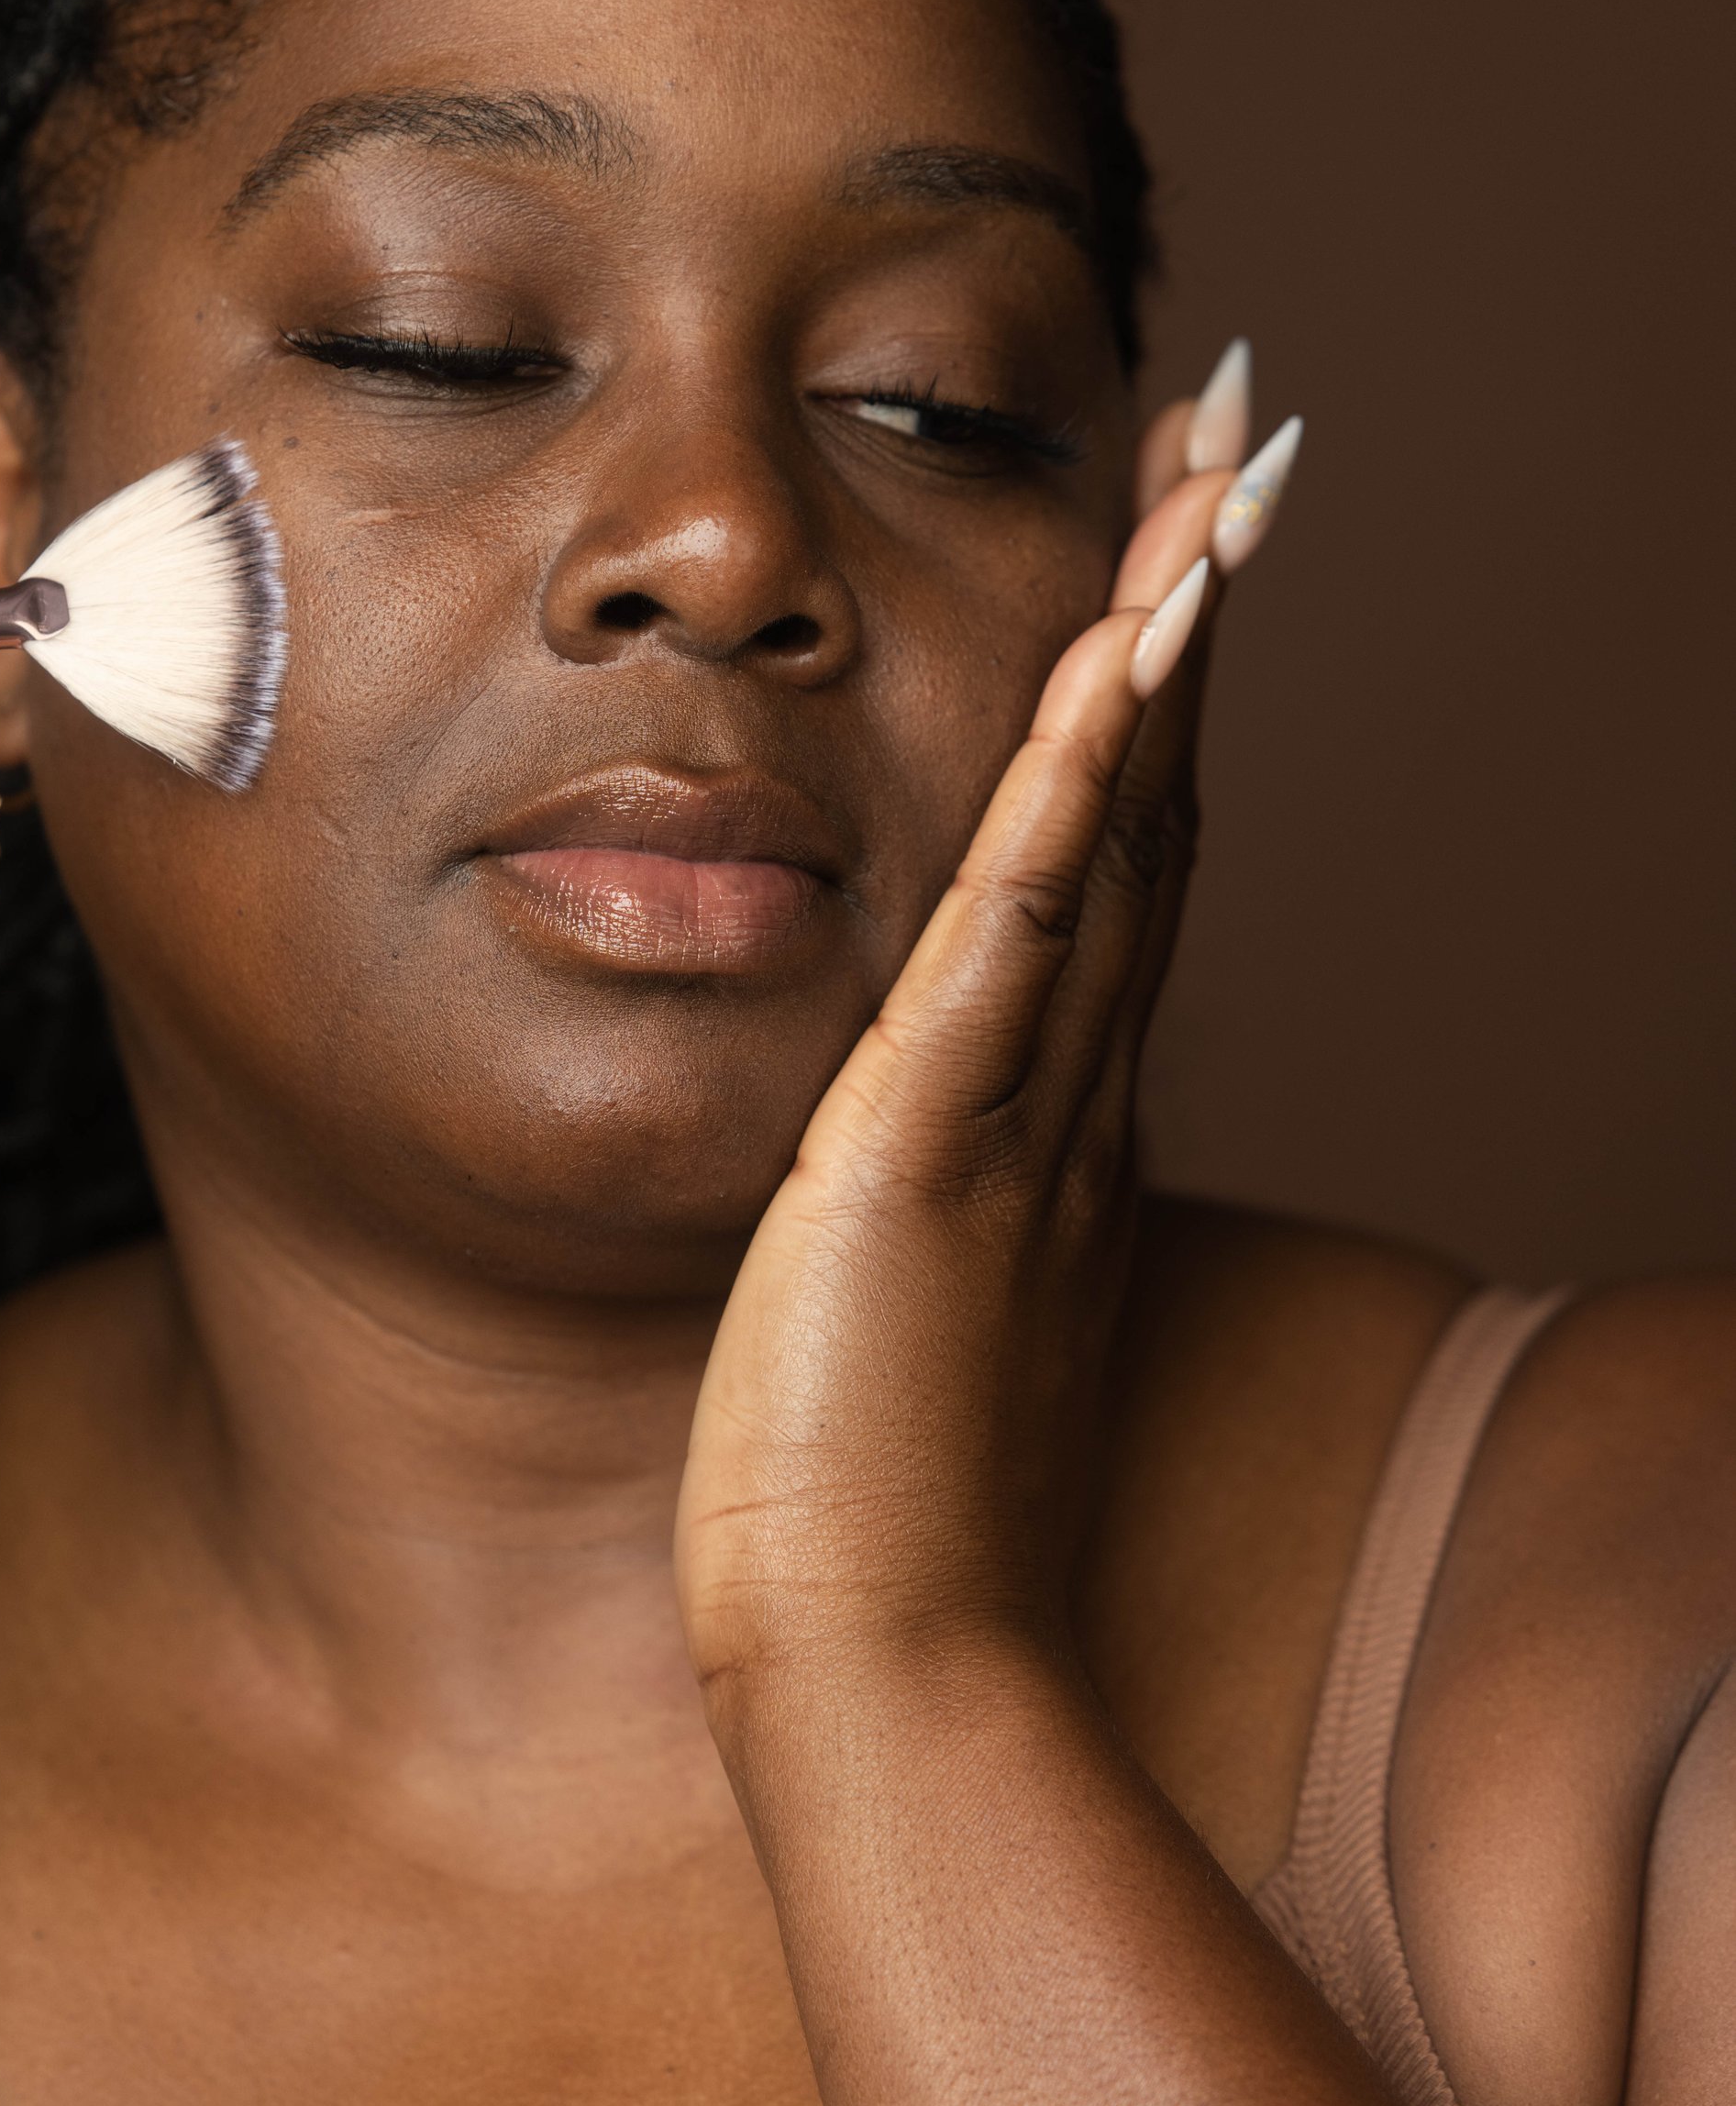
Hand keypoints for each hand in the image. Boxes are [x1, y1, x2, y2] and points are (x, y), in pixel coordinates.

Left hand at [676, 408, 1242, 1716]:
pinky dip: (1078, 785)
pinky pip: (1016, 931)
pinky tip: (1115, 651)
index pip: (1124, 868)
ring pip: (1120, 833)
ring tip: (1216, 473)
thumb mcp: (897, 1309)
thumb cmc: (864, 1514)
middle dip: (1195, 612)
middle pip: (1158, 805)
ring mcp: (1015, 1113)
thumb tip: (901, 1153)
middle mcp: (1064, 1094)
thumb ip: (918, 1208)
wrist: (881, 1664)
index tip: (1183, 552)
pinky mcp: (932, 1147)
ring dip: (1168, 643)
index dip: (1161, 702)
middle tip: (1240, 441)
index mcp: (1047, 1123)